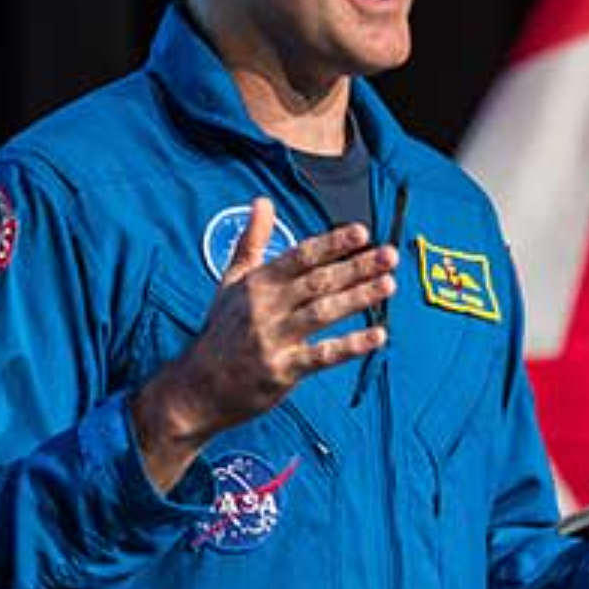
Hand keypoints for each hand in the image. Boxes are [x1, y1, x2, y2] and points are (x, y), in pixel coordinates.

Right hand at [132, 198, 396, 489]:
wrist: (198, 387)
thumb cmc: (220, 332)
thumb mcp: (230, 282)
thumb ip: (251, 241)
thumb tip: (262, 201)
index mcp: (257, 283)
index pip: (300, 257)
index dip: (332, 243)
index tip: (362, 232)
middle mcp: (265, 307)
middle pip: (318, 281)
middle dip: (356, 267)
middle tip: (389, 255)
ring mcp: (273, 339)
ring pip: (324, 312)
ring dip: (359, 297)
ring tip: (389, 284)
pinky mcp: (282, 371)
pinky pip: (323, 356)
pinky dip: (351, 346)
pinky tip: (378, 335)